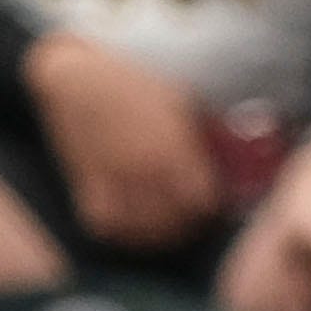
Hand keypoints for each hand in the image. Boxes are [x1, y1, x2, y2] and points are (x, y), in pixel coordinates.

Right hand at [21, 31, 223, 252]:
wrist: (76, 77)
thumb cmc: (136, 83)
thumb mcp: (181, 100)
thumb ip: (203, 134)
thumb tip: (234, 156)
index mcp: (171, 150)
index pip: (201, 202)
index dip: (212, 208)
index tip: (214, 203)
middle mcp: (142, 171)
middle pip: (174, 221)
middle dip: (189, 224)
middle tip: (194, 220)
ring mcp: (112, 179)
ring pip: (139, 229)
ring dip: (157, 233)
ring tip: (167, 227)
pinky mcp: (85, 183)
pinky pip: (104, 224)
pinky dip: (121, 231)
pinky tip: (134, 225)